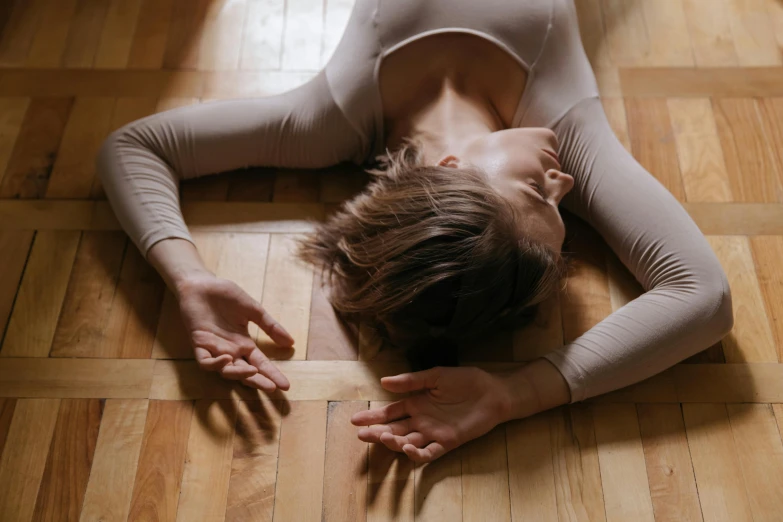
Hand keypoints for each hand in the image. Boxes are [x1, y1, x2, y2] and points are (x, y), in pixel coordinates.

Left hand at [176, 273, 293, 391]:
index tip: (286, 385)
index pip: (261, 363)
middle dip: (259, 381)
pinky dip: (215, 364)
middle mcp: (231, 351)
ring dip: (239, 374)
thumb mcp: (254, 310)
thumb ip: (270, 326)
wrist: (202, 283)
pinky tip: (227, 358)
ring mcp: (214, 349)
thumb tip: (291, 343)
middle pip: (245, 373)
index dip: (272, 374)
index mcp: (244, 344)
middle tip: (272, 388)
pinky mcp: (198, 343)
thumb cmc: (226, 295)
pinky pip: (205, 361)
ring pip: (226, 371)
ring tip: (253, 372)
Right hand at [350, 366, 515, 462]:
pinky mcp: (448, 442)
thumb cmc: (466, 381)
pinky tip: (406, 447)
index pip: (390, 412)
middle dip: (377, 432)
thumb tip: (383, 381)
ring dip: (394, 442)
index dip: (373, 416)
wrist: (493, 392)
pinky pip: (429, 452)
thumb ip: (410, 380)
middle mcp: (422, 420)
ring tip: (383, 437)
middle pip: (394, 429)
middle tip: (361, 434)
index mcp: (417, 404)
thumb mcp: (435, 376)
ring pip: (408, 441)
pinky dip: (417, 453)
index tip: (355, 419)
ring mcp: (434, 433)